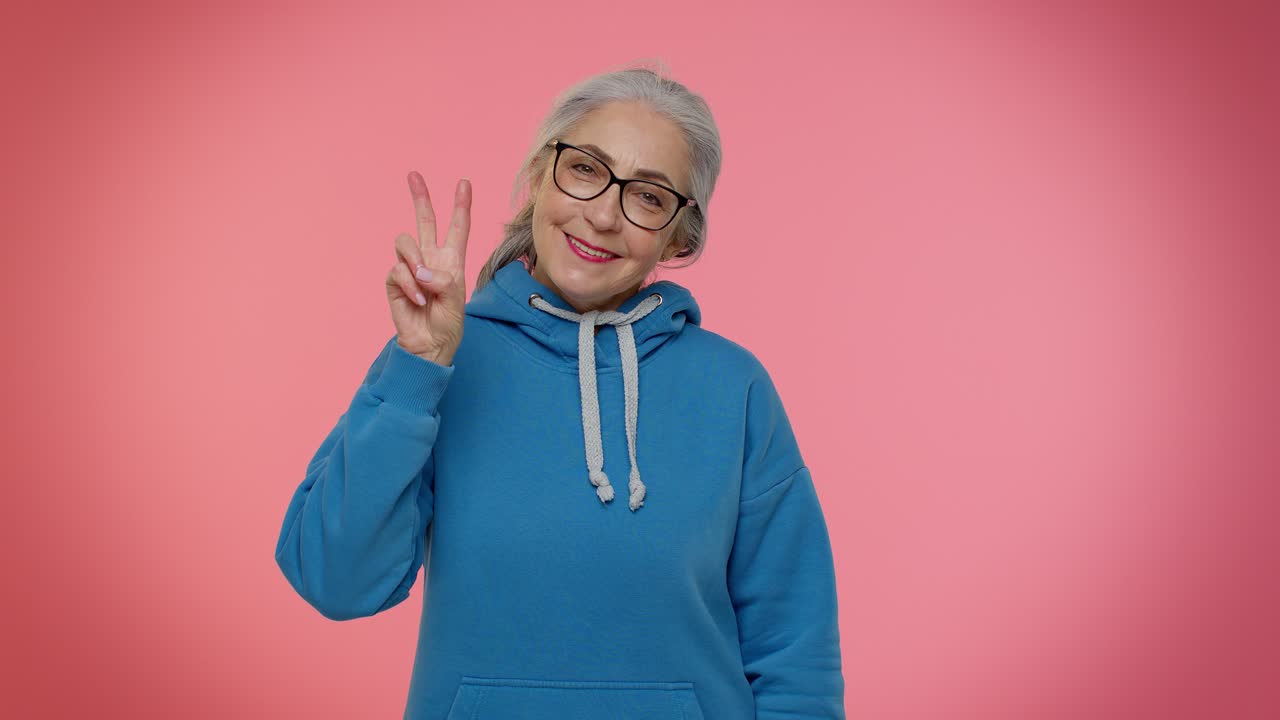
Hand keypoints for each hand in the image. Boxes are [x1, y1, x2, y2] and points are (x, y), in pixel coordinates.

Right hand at [385, 172, 469, 365]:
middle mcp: (431, 258)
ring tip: (425, 286)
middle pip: (425, 221)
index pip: (457, 227)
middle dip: (420, 197)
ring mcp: (411, 268)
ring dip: (415, 260)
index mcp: (452, 260)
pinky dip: (409, 285)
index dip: (461, 205)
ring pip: (405, 241)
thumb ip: (443, 280)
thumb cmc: (447, 323)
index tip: (464, 183)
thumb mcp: (456, 300)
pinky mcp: (395, 280)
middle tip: (414, 175)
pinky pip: (398, 269)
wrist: (429, 344)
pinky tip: (418, 299)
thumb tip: (420, 271)